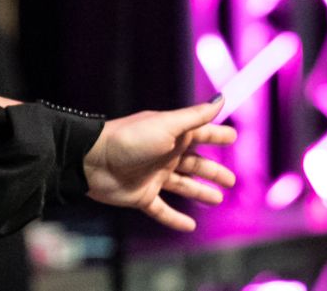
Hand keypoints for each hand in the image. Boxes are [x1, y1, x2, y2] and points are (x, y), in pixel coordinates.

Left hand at [83, 96, 236, 230]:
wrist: (94, 160)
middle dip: (212, 171)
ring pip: (182, 186)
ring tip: (218, 199)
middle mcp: (164, 155)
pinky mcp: (142, 196)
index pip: (200, 135)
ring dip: (200, 192)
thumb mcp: (167, 125)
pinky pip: (162, 210)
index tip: (232, 136)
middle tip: (231, 181)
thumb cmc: (131, 139)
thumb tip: (221, 99)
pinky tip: (190, 226)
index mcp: (171, 135)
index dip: (216, 136)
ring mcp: (153, 176)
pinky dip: (176, 219)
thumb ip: (195, 116)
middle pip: (194, 164)